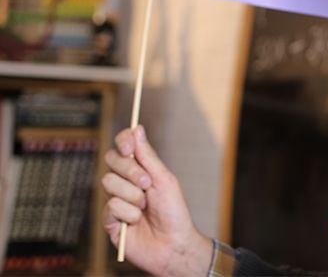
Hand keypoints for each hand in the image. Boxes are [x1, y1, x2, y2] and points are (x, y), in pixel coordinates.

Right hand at [102, 125, 212, 276]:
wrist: (173, 244)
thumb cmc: (173, 212)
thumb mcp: (164, 179)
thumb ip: (148, 156)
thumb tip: (137, 129)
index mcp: (140, 169)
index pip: (123, 146)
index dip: (123, 141)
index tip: (130, 147)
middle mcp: (125, 182)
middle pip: (111, 160)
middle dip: (131, 171)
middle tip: (148, 184)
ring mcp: (115, 199)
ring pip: (109, 182)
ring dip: (133, 195)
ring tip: (145, 207)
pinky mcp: (108, 219)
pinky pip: (111, 205)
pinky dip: (129, 213)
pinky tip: (137, 222)